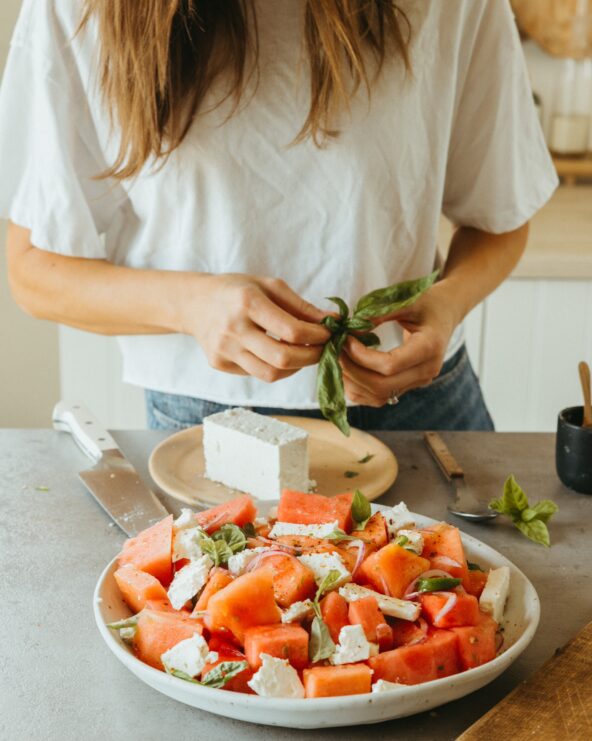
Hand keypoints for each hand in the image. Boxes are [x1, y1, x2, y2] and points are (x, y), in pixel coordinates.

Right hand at [183, 273, 329, 382]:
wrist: (195, 302)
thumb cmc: (238, 290)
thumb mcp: (269, 286)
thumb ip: (301, 305)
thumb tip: (334, 321)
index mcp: (247, 302)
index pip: (291, 330)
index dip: (317, 336)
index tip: (329, 334)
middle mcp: (233, 328)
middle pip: (282, 358)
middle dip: (311, 357)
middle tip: (323, 350)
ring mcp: (223, 349)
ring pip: (270, 374)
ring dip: (295, 367)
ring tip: (303, 354)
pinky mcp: (219, 363)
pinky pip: (256, 374)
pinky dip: (275, 368)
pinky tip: (278, 355)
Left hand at [340, 282, 459, 405]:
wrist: (446, 313)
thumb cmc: (428, 302)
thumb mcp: (405, 300)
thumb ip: (378, 313)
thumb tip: (350, 328)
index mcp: (429, 347)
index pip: (390, 364)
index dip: (361, 356)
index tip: (345, 339)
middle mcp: (426, 371)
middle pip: (382, 386)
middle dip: (352, 371)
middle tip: (335, 351)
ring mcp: (418, 382)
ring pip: (379, 396)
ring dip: (353, 382)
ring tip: (338, 359)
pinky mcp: (408, 386)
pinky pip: (379, 397)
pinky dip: (359, 387)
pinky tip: (347, 369)